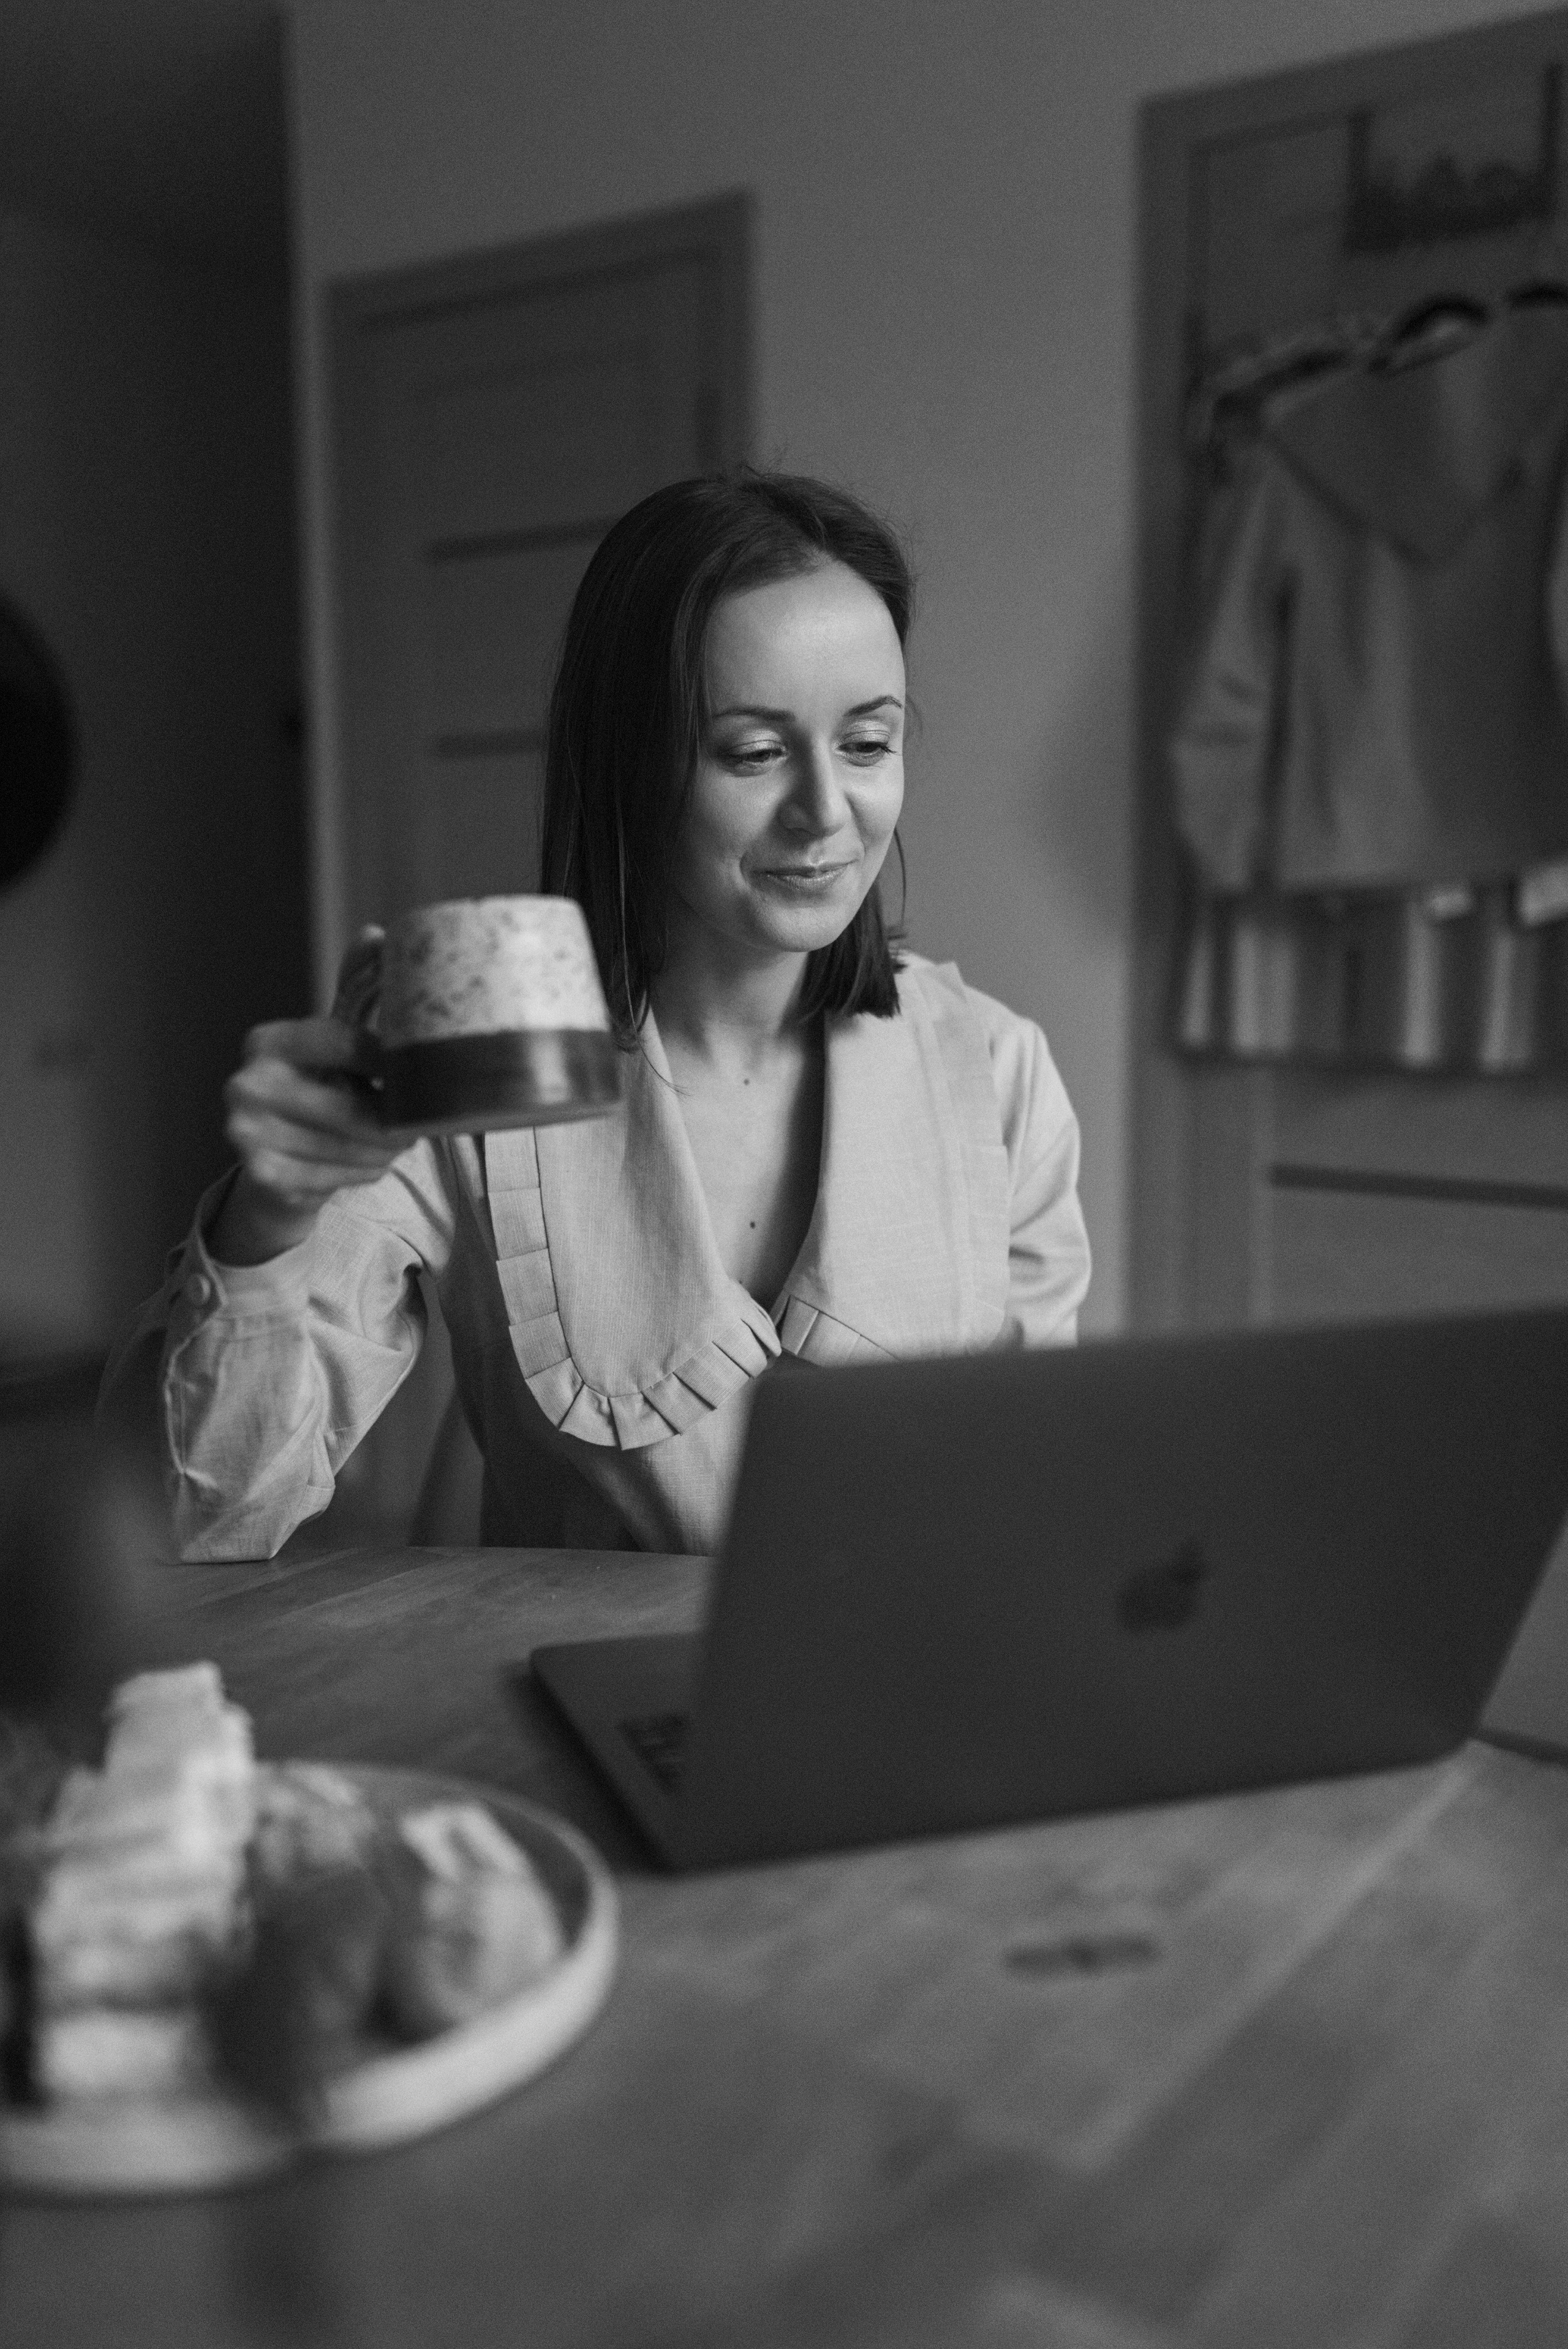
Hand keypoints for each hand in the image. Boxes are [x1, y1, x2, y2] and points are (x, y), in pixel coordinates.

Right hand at [210, 929, 404, 1265]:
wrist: (274, 1169)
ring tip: (386, 1144)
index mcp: (267, 1041)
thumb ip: (355, 990)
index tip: (422, 1073)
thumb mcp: (334, 1042)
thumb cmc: (318, 1093)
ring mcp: (246, 1133)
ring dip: (384, 1151)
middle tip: (414, 1124)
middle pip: (356, 1108)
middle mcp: (246, 1084)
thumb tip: (378, 935)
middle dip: (395, 1122)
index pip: (348, 1044)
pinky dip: (363, 1174)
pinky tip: (358, 1164)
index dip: (393, 1063)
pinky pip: (342, 1178)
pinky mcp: (262, 1177)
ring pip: (355, 1147)